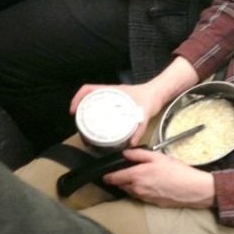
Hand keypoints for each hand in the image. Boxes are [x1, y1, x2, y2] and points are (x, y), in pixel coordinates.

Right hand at [70, 57, 200, 145]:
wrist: (159, 93)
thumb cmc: (150, 98)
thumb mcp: (145, 113)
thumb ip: (140, 128)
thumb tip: (131, 144)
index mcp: (112, 91)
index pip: (88, 90)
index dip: (77, 99)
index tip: (74, 112)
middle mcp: (110, 94)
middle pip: (88, 100)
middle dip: (80, 111)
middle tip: (79, 126)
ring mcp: (113, 100)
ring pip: (94, 105)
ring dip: (87, 115)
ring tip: (86, 130)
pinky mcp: (117, 106)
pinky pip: (103, 110)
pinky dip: (98, 118)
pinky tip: (99, 130)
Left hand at [103, 149, 215, 207]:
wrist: (192, 189)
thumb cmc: (177, 171)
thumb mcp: (158, 157)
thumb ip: (139, 154)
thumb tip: (125, 153)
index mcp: (136, 176)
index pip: (114, 178)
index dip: (108, 176)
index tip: (105, 174)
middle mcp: (137, 189)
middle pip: (121, 186)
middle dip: (120, 180)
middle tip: (124, 172)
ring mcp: (144, 198)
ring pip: (131, 191)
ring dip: (131, 185)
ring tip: (139, 177)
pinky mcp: (152, 203)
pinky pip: (141, 196)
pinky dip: (141, 190)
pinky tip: (151, 184)